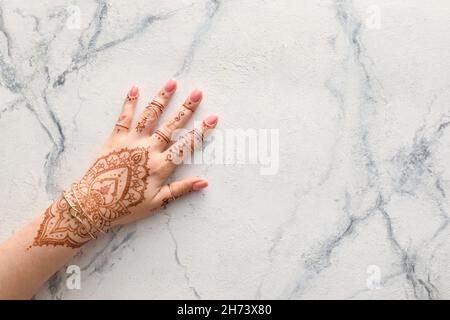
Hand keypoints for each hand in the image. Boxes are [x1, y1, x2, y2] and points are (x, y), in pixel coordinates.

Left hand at [32, 80, 217, 248]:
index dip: (201, 130)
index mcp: (161, 165)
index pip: (186, 144)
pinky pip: (124, 117)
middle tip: (197, 92)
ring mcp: (132, 141)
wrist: (94, 204)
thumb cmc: (126, 206)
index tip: (213, 117)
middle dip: (186, 108)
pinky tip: (135, 89)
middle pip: (171, 125)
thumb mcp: (158, 202)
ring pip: (150, 115)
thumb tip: (204, 183)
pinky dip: (129, 102)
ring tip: (172, 83)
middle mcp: (149, 149)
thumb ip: (181, 189)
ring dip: (162, 98)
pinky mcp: (115, 138)